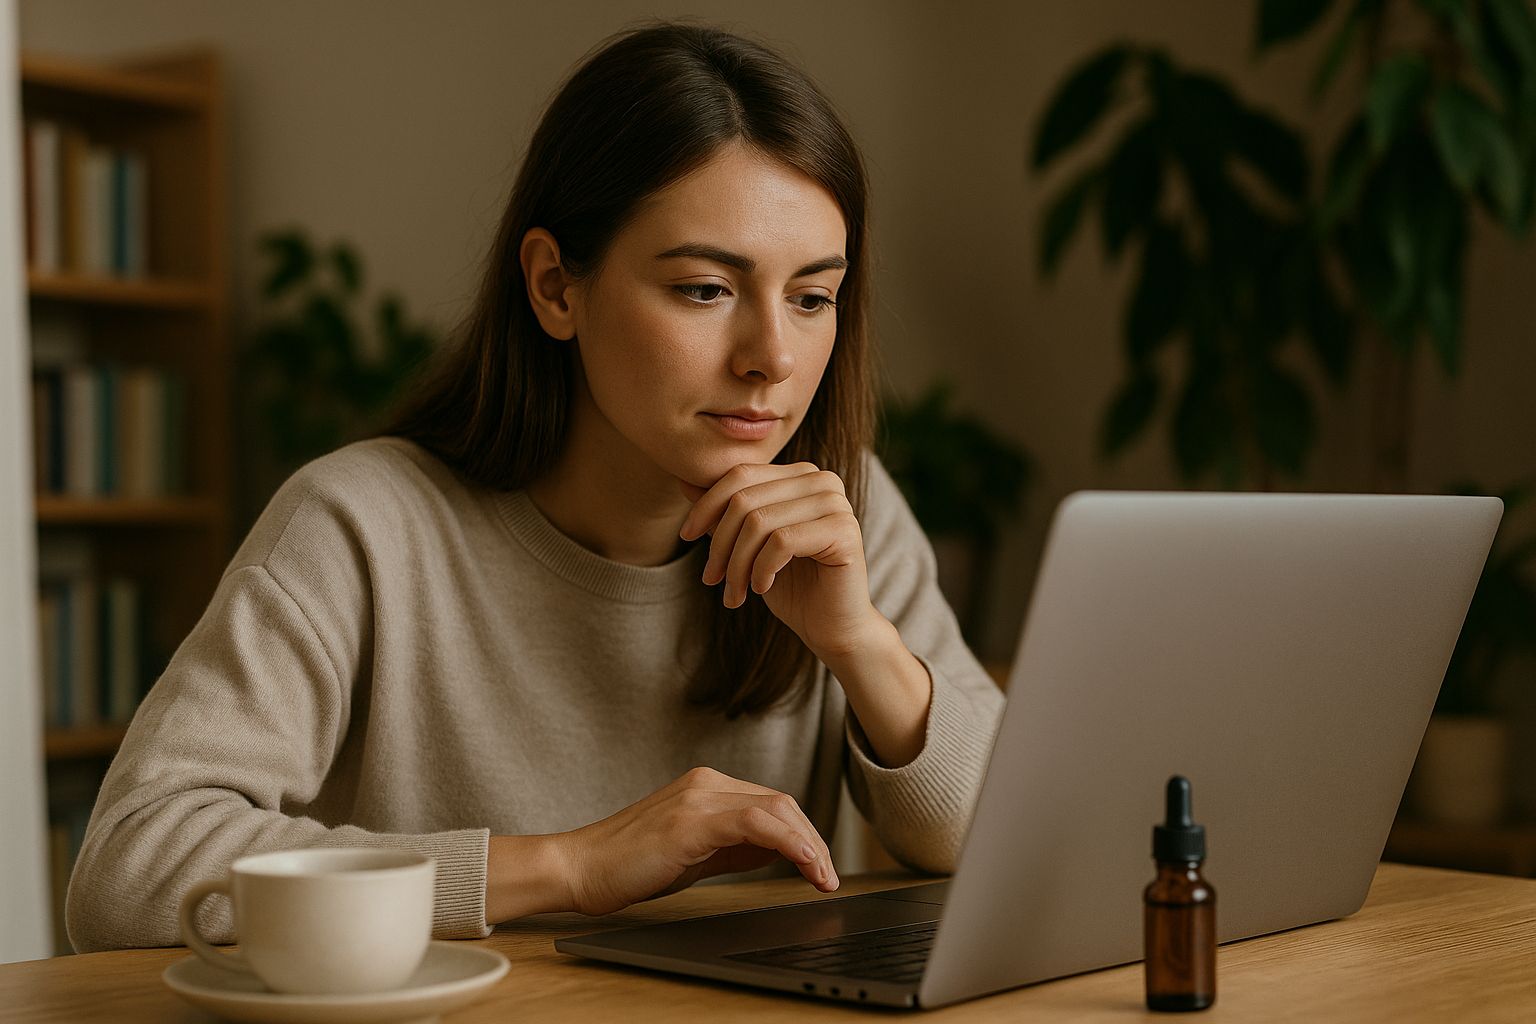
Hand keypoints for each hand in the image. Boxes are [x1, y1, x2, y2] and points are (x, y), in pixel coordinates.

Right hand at [485, 767, 837, 922]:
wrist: (578, 868)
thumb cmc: (629, 865)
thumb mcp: (695, 854)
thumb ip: (734, 847)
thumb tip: (777, 851)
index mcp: (707, 787)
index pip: (773, 804)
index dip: (805, 834)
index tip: (821, 867)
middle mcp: (705, 784)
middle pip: (781, 803)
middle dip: (814, 841)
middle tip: (829, 876)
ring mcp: (697, 798)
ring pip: (775, 809)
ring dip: (808, 844)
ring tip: (822, 876)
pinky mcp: (690, 820)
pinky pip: (754, 823)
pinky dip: (787, 842)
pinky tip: (801, 864)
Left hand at [678, 462, 933, 766]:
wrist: (830, 627)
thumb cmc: (790, 585)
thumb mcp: (747, 544)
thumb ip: (724, 511)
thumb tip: (685, 481)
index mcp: (799, 475)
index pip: (740, 474)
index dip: (706, 505)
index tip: (686, 536)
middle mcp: (821, 480)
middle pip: (745, 499)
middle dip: (719, 543)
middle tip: (711, 579)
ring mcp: (836, 503)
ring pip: (759, 522)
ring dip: (737, 565)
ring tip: (735, 593)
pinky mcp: (843, 531)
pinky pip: (781, 542)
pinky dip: (761, 569)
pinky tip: (762, 588)